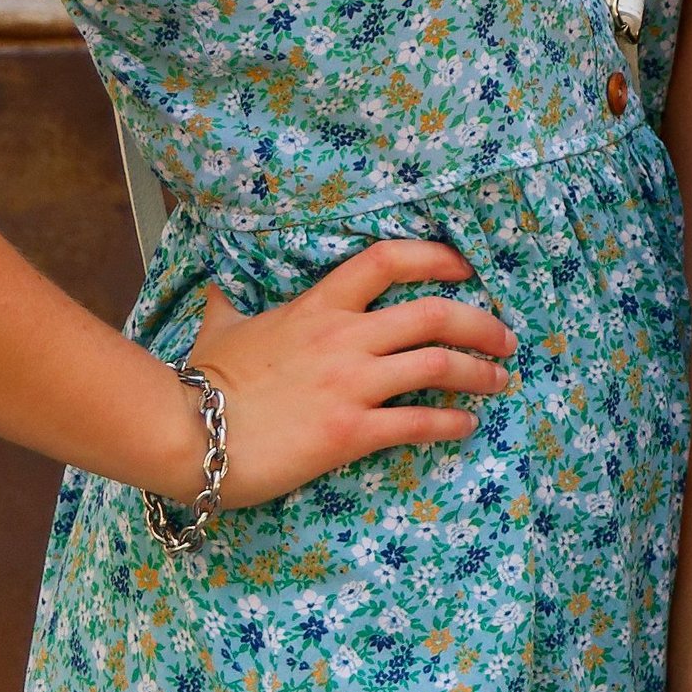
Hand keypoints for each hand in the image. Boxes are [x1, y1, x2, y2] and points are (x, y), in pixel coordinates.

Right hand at [169, 238, 521, 506]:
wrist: (185, 434)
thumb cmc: (204, 383)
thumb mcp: (220, 330)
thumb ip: (229, 306)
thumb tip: (216, 289)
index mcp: (319, 305)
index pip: (390, 259)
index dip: (437, 257)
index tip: (468, 267)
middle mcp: (343, 337)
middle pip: (434, 314)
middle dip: (481, 324)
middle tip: (506, 338)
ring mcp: (349, 384)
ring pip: (437, 366)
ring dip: (479, 373)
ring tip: (499, 381)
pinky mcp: (348, 432)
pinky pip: (417, 423)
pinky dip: (451, 422)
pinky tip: (467, 426)